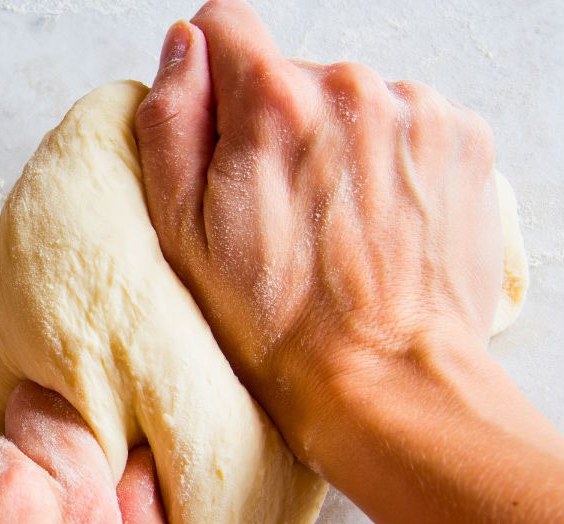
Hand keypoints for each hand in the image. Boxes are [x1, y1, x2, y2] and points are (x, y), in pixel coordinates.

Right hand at [135, 0, 502, 460]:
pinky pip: (400, 120)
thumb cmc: (275, 321)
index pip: (223, 22)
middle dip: (273, 123)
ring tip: (329, 222)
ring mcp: (416, 110)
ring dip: (332, 140)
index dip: (208, 77)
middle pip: (289, 70)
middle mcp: (352, 87)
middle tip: (274, 208)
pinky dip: (382, 158)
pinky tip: (372, 218)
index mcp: (274, 104)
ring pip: (347, 97)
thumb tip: (184, 46)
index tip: (218, 133)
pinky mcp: (461, 137)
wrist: (386, 379)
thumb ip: (170, 119)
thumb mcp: (181, 231)